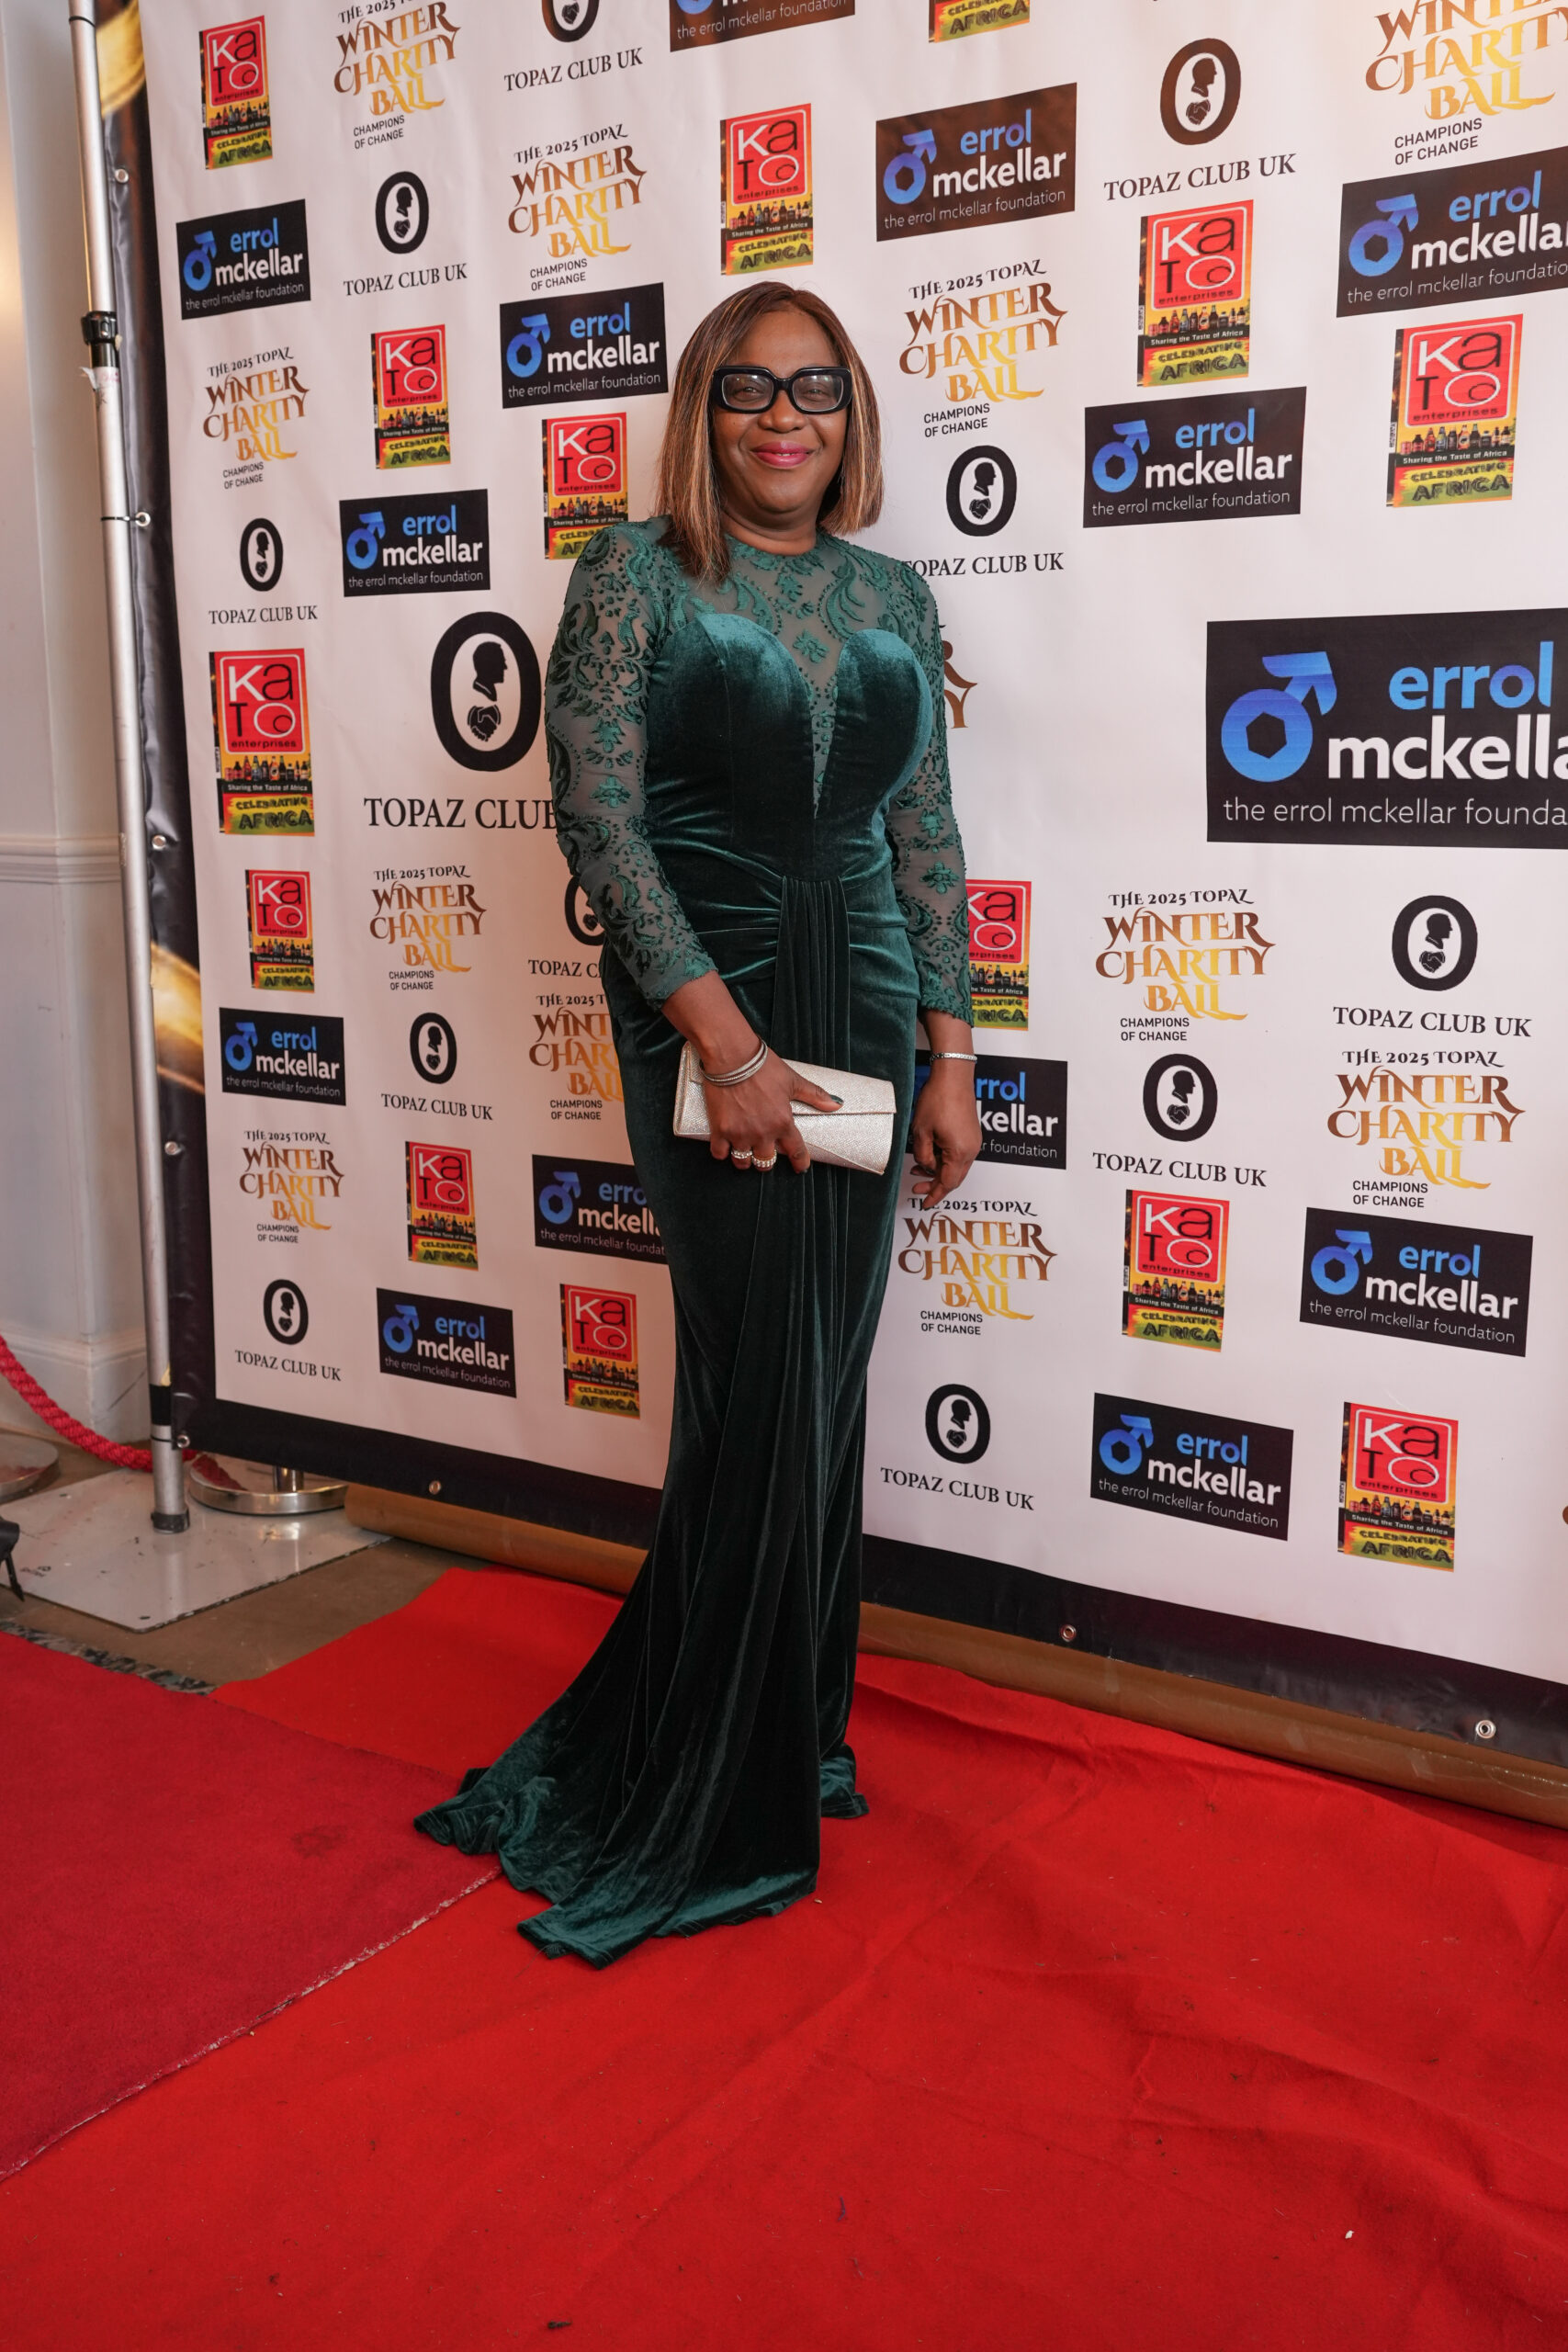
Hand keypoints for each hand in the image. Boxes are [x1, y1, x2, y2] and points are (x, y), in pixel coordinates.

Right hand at [704, 1052, 840, 1173]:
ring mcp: (740, 1133)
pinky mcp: (720, 1129)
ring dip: (745, 1160)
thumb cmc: (762, 1067)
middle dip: (767, 1160)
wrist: (732, 1057)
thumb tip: (836, 1104)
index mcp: (782, 1122)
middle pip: (766, 1162)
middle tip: (765, 1152)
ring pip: (743, 1162)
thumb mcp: (792, 1081)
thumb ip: (814, 1095)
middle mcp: (763, 1133)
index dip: (800, 1162)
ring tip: (745, 1152)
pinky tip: (725, 1146)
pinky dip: (722, 1152)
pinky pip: (719, 1153)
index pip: (796, 1152)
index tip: (800, 1167)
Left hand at [909, 1058, 979, 1207]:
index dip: (935, 1194)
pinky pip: (960, 1155)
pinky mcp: (972, 1134)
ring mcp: (974, 1141)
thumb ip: (923, 1155)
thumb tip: (926, 1166)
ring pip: (957, 1167)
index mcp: (960, 1152)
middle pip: (955, 1178)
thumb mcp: (921, 1132)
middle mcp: (971, 1149)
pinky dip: (945, 1160)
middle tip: (917, 1188)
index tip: (925, 1203)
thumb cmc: (938, 1099)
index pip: (948, 1183)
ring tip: (918, 1168)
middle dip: (936, 1185)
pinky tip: (931, 1155)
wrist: (953, 1077)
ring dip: (939, 1171)